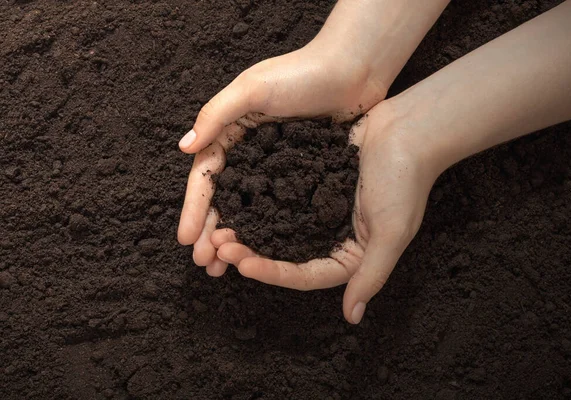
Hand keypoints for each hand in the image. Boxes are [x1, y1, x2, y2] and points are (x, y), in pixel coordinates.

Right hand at [177, 45, 387, 276]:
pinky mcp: (300, 170)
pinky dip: (267, 226)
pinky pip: (278, 203)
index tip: (186, 240)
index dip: (195, 208)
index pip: (206, 176)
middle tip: (206, 265)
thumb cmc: (301, 73)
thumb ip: (217, 116)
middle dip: (211, 231)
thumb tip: (184, 148)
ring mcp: (274, 163)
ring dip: (236, 235)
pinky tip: (263, 248)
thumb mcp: (253, 89)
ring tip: (227, 265)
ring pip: (248, 206)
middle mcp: (248, 150)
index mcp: (230, 130)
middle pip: (224, 198)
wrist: (352, 70)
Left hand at [211, 100, 439, 323]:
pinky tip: (236, 196)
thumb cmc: (406, 182)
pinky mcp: (312, 181)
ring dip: (250, 227)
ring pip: (277, 225)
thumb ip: (371, 275)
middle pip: (285, 253)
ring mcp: (319, 208)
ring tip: (220, 226)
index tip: (242, 266)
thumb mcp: (392, 233)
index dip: (273, 273)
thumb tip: (352, 317)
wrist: (409, 129)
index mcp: (349, 254)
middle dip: (252, 253)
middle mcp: (330, 235)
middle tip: (220, 246)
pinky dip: (260, 197)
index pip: (305, 274)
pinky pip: (281, 194)